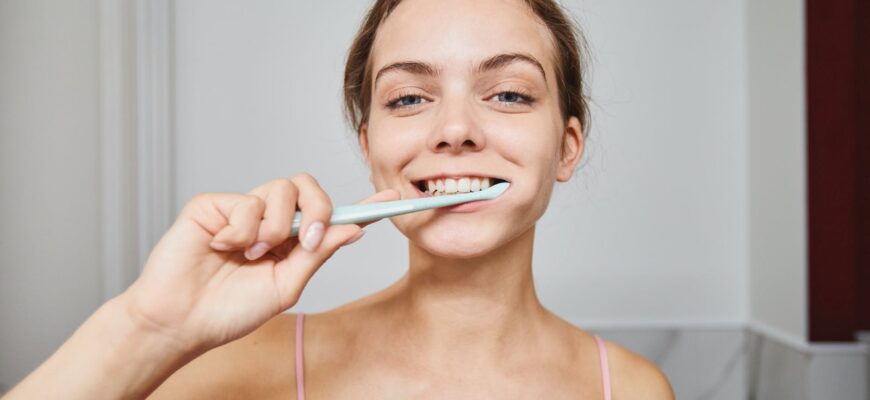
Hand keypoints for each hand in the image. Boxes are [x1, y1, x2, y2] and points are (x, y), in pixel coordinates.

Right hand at [118, 173, 398, 353]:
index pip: (329, 217)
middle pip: (308, 187)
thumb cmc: (228, 311)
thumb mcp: (285, 286)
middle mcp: (269, 220)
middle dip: (317, 209)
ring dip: (272, 228)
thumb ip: (317, 254)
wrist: (181, 321)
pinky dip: (240, 230)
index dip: (360, 208)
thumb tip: (354, 229)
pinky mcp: (214, 203)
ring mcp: (242, 209)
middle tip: (306, 240)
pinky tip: (221, 247)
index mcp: (290, 243)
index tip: (392, 201)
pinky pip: (246, 200)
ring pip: (280, 190)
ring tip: (251, 255)